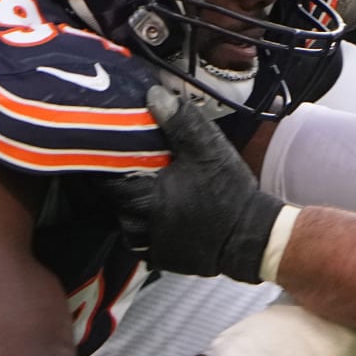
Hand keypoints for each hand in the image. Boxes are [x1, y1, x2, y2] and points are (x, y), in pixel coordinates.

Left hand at [106, 86, 283, 281]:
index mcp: (140, 198)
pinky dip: (153, 224)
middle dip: (126, 182)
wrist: (253, 238)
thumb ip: (180, 122)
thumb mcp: (208, 151)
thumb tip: (153, 95)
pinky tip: (173, 211)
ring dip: (138, 205)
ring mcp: (149, 246)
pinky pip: (146, 237)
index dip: (107, 160)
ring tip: (159, 189)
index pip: (102, 177)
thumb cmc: (230, 195)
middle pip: (114, 199)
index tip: (117, 148)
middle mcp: (137, 226)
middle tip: (145, 166)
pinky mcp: (162, 259)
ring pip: (128, 219)